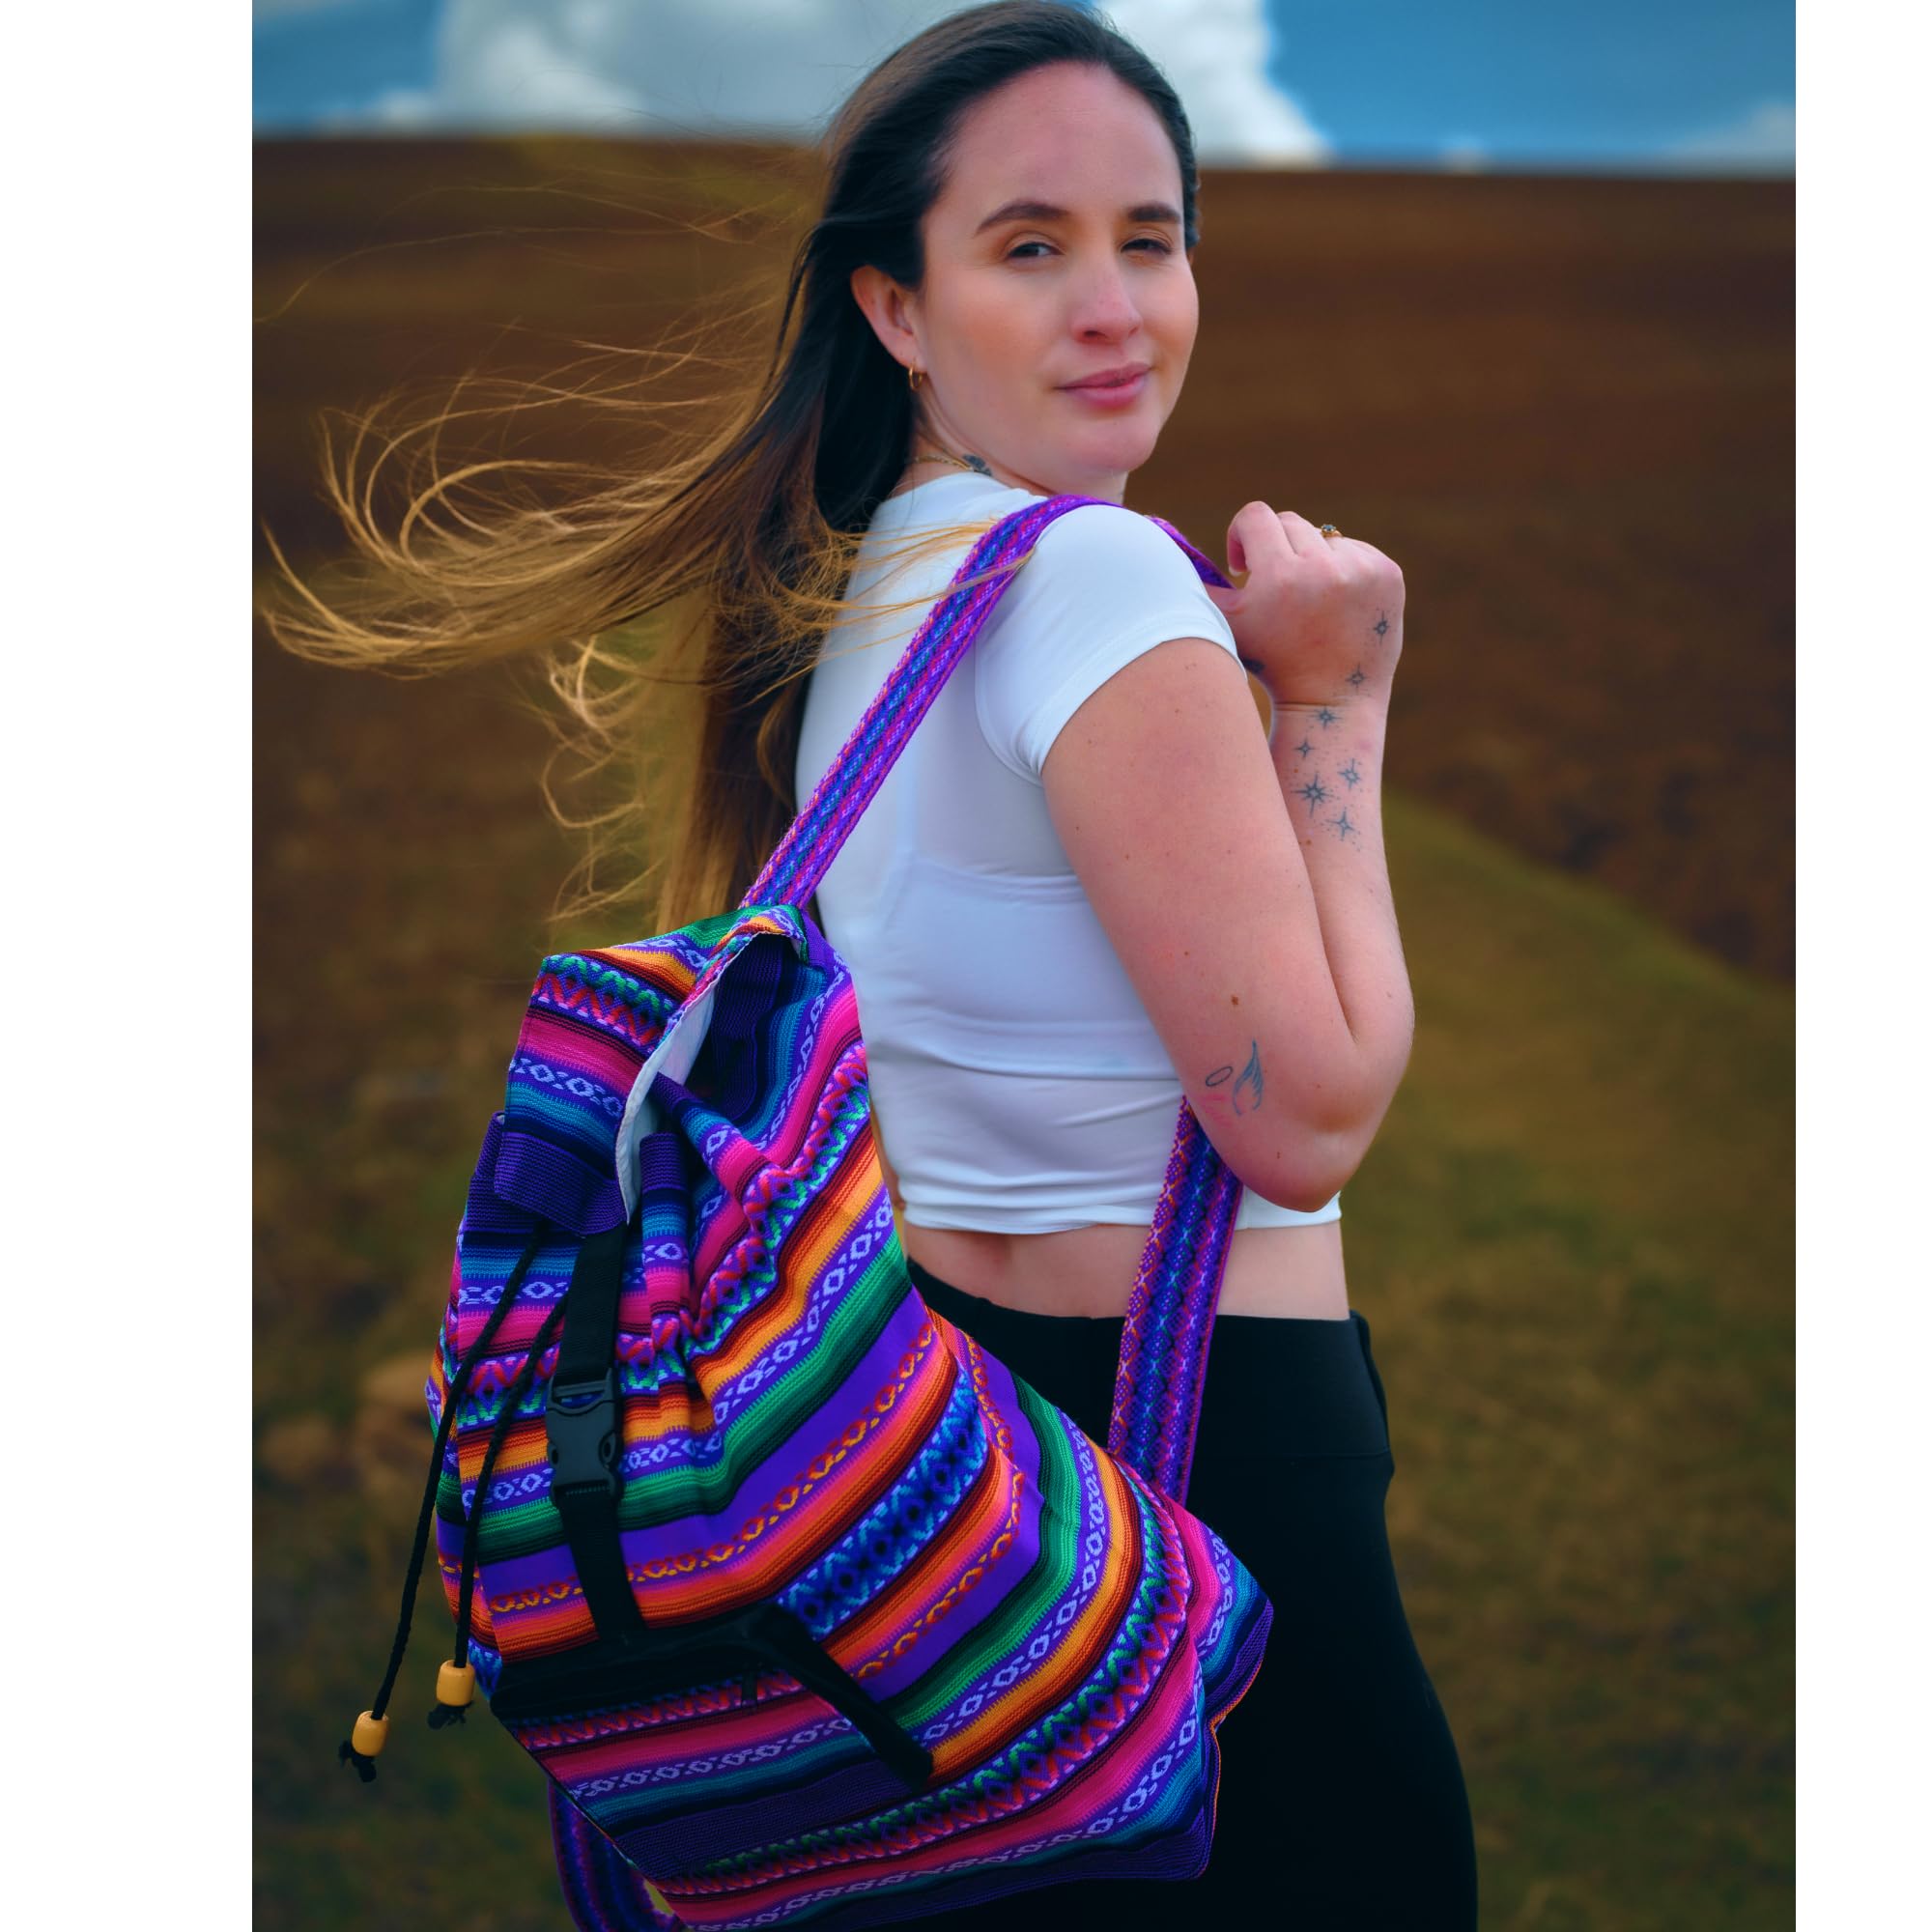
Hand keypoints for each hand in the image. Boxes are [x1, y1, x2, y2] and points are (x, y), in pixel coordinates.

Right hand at [1200, 505, 1404, 708]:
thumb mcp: (1227, 626)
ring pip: (1324, 537)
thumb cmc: (1272, 665)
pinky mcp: (1389, 574)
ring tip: (1310, 603)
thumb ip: (1198, 584)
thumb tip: (1171, 548)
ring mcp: (1363, 569)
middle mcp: (1326, 568)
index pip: (1256, 516)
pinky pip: (1355, 549)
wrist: (1333, 701)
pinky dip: (1342, 570)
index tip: (1243, 566)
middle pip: (1289, 522)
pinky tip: (1337, 605)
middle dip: (1276, 550)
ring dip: (1311, 560)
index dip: (1241, 535)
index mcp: (1282, 577)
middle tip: (1275, 588)